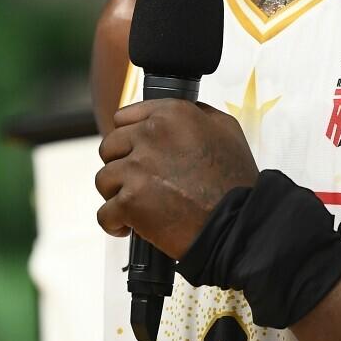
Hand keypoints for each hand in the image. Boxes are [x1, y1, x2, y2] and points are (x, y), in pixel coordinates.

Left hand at [95, 99, 258, 258]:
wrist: (237, 223)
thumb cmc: (235, 179)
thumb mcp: (227, 129)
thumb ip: (197, 113)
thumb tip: (172, 113)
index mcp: (171, 114)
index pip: (124, 118)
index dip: (129, 139)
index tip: (135, 154)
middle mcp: (150, 135)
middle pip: (110, 147)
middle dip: (121, 166)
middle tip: (139, 183)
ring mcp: (137, 169)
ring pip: (104, 179)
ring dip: (118, 195)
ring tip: (137, 207)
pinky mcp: (129, 201)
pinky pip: (105, 213)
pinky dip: (115, 223)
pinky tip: (129, 227)